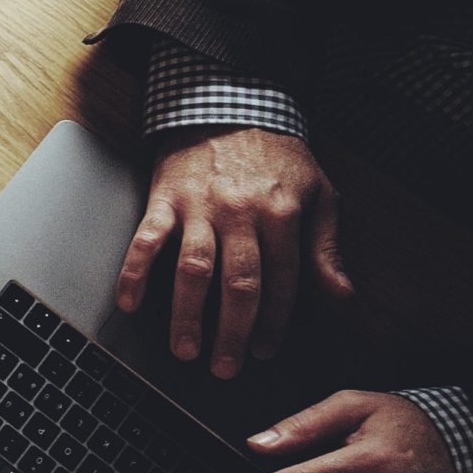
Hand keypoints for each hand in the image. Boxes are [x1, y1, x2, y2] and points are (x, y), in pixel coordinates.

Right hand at [119, 128, 351, 377]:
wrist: (229, 105)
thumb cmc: (276, 154)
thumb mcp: (318, 193)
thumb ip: (326, 247)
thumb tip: (341, 295)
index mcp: (280, 214)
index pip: (281, 281)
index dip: (275, 322)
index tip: (266, 350)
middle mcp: (239, 213)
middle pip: (237, 284)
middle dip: (232, 331)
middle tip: (226, 367)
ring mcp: (199, 207)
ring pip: (193, 269)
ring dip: (188, 314)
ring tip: (185, 350)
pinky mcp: (165, 199)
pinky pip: (146, 240)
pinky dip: (136, 273)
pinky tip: (131, 304)